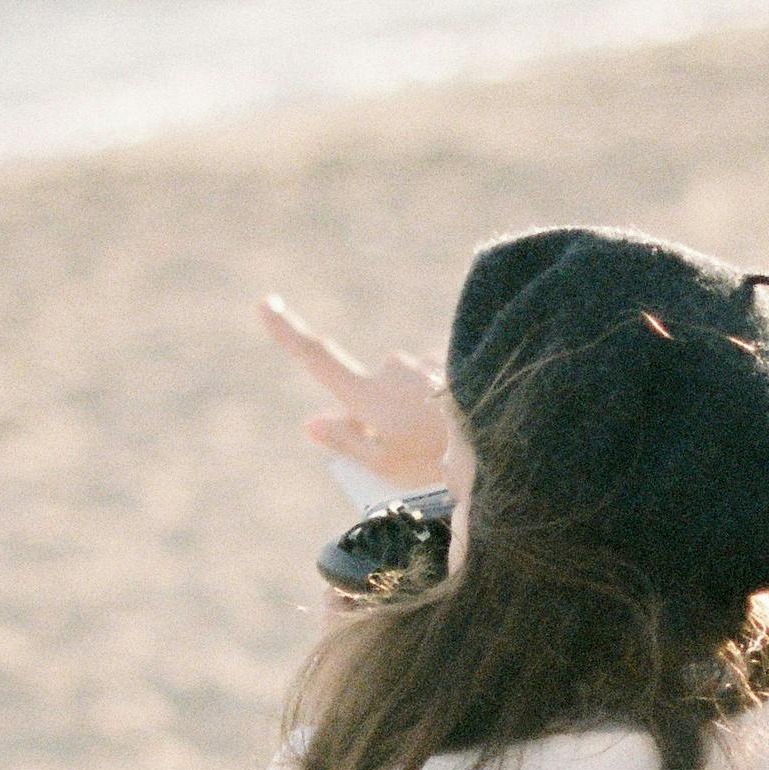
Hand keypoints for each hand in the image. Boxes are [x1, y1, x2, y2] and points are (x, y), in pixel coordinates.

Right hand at [260, 295, 451, 489]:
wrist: (502, 439)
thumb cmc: (437, 462)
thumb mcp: (383, 465)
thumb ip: (345, 442)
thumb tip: (313, 422)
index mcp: (367, 394)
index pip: (317, 358)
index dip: (287, 332)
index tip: (266, 304)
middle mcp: (391, 369)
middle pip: (370, 389)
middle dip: (377, 415)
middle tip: (405, 454)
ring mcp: (422, 362)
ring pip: (404, 387)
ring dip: (414, 410)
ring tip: (441, 444)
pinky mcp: (452, 360)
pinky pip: (433, 382)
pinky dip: (439, 402)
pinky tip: (458, 425)